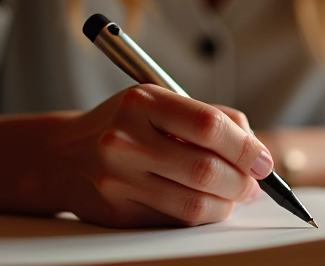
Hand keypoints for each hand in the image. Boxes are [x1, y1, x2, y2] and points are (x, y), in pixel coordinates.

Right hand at [51, 85, 272, 227]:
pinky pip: (174, 222)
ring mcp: (118, 178)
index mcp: (142, 102)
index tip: (263, 160)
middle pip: (205, 170)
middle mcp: (126, 139)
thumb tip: (256, 150)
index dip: (245, 147)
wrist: (61, 155)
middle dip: (241, 182)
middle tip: (253, 184)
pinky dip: (200, 217)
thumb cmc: (124, 125)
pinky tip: (205, 205)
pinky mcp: (116, 212)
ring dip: (225, 205)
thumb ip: (210, 117)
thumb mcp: (159, 102)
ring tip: (232, 196)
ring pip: (193, 204)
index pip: (208, 125)